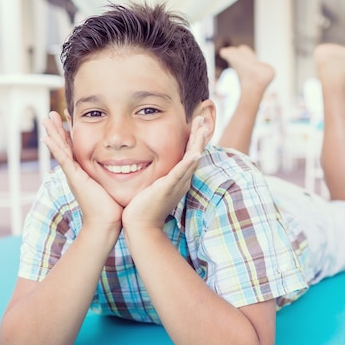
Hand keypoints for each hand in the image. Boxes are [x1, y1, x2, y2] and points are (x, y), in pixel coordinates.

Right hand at [41, 112, 123, 228]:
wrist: (107, 223)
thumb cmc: (113, 207)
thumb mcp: (113, 184)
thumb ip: (118, 174)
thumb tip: (130, 167)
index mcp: (84, 171)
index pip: (75, 147)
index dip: (70, 133)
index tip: (67, 118)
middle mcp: (76, 171)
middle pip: (64, 145)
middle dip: (57, 129)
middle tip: (50, 114)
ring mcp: (74, 174)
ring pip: (61, 149)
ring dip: (53, 133)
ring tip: (46, 118)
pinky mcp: (76, 178)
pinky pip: (63, 159)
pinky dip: (56, 148)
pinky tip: (47, 138)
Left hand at [122, 115, 207, 231]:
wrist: (141, 226)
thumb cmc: (142, 207)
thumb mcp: (151, 185)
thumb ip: (154, 174)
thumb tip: (146, 162)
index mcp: (178, 178)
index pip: (188, 154)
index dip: (194, 138)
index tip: (196, 123)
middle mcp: (181, 180)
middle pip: (194, 153)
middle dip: (199, 135)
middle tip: (203, 118)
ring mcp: (176, 184)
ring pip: (191, 159)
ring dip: (198, 143)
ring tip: (203, 127)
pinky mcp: (168, 188)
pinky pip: (180, 173)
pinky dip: (189, 163)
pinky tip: (195, 154)